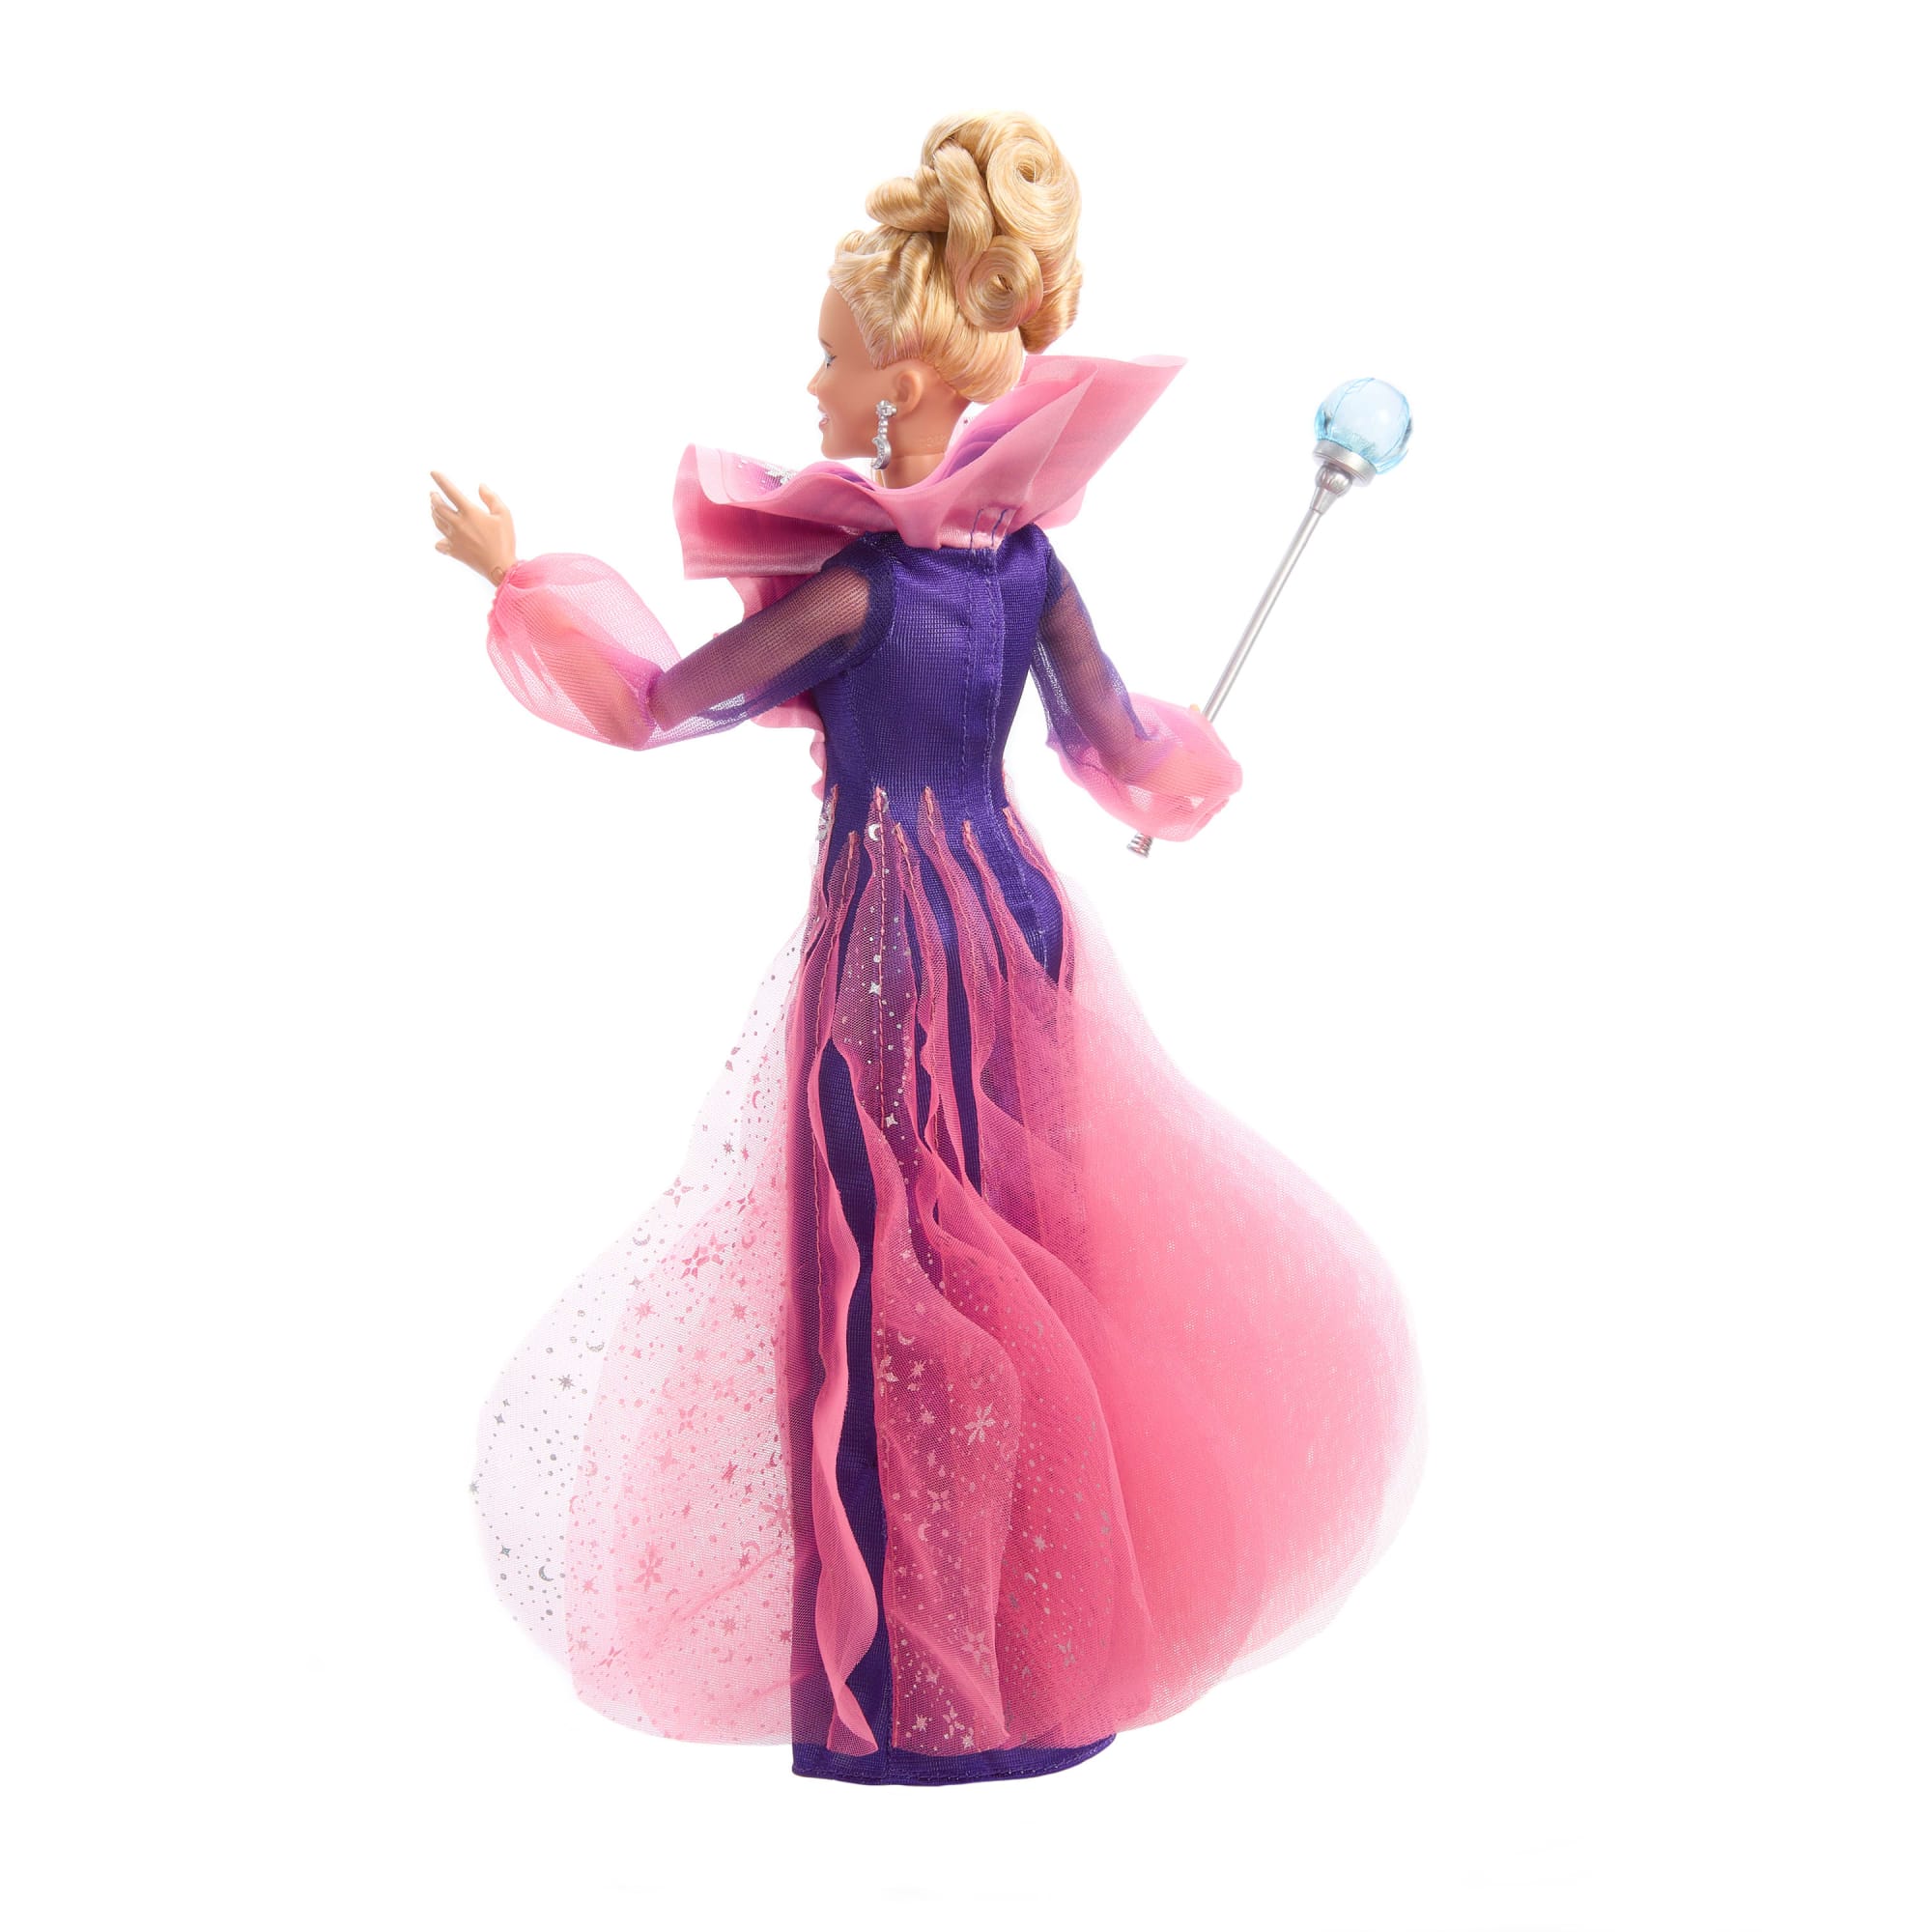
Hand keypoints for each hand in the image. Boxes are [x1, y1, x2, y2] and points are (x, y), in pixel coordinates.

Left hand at [429, 471, 516, 586]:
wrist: (500, 568)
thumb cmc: (504, 540)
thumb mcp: (504, 514)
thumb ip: (491, 498)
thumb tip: (481, 486)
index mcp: (469, 512)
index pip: (450, 491)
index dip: (440, 480)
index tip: (433, 472)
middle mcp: (457, 524)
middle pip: (438, 507)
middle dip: (434, 498)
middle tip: (433, 494)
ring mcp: (453, 538)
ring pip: (437, 522)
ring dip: (434, 513)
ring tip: (434, 509)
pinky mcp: (454, 551)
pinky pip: (440, 544)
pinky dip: (439, 540)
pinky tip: (441, 540)